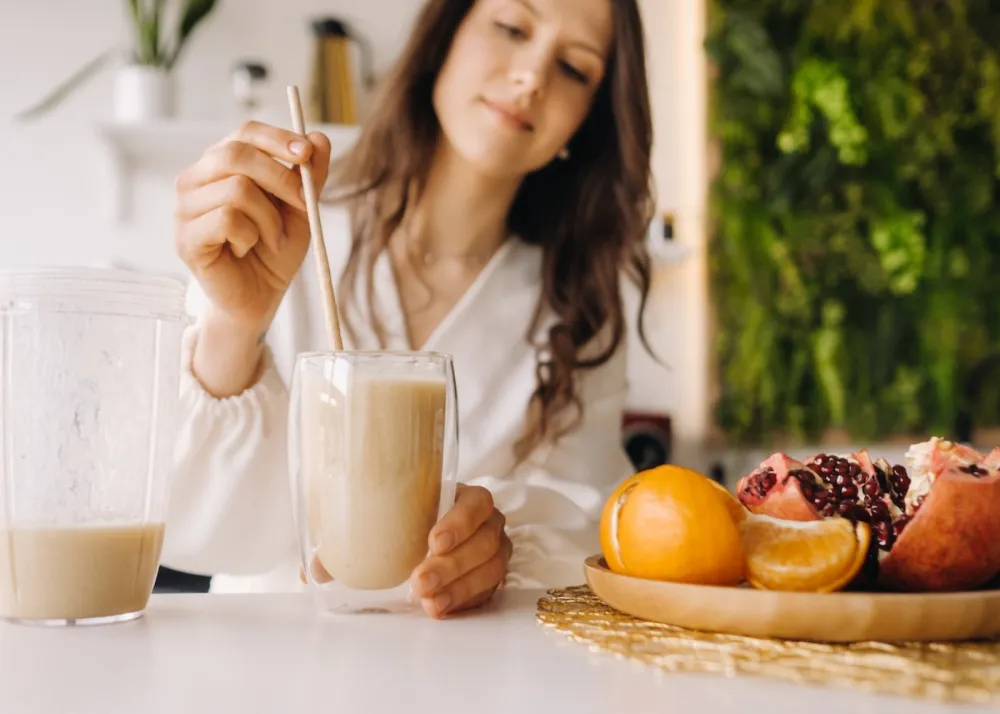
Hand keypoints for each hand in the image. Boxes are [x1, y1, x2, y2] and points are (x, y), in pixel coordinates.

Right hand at [173, 120, 332, 333]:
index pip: (244, 133)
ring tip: (272, 239)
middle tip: (303, 205)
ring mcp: (184, 208)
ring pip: (237, 189)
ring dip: (269, 219)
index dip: (277, 138)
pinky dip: (250, 237)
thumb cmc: (275, 251)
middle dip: (280, 178)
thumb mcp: (300, 209)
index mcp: (220, 165)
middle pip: (236, 154)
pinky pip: (227, 220)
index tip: (306, 153)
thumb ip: (308, 176)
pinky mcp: (185, 238)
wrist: (260, 298)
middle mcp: (195, 180)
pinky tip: (246, 249)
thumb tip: (319, 138)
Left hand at [409, 484, 512, 618]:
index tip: (434, 543)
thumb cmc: (418, 518)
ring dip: (458, 589)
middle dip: (452, 565)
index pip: (477, 504)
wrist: (424, 541)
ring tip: (429, 601)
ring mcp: (497, 553)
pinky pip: (485, 593)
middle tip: (421, 580)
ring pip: (490, 571)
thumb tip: (363, 523)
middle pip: (485, 543)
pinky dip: (461, 602)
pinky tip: (439, 607)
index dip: (460, 524)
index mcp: (473, 499)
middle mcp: (490, 524)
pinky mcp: (492, 580)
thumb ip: (396, 510)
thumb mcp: (410, 506)